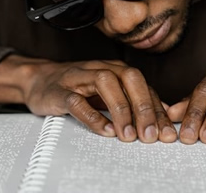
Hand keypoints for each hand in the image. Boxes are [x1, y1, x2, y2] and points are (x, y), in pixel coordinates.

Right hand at [22, 59, 175, 142]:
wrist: (39, 80)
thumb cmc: (80, 89)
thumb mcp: (112, 94)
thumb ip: (136, 103)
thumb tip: (165, 116)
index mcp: (120, 71)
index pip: (146, 89)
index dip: (158, 112)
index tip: (166, 133)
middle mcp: (104, 69)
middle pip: (131, 80)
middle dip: (144, 109)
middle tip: (150, 135)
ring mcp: (81, 77)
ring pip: (107, 85)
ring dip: (121, 111)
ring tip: (128, 135)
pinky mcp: (60, 90)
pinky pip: (77, 101)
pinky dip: (92, 116)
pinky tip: (104, 131)